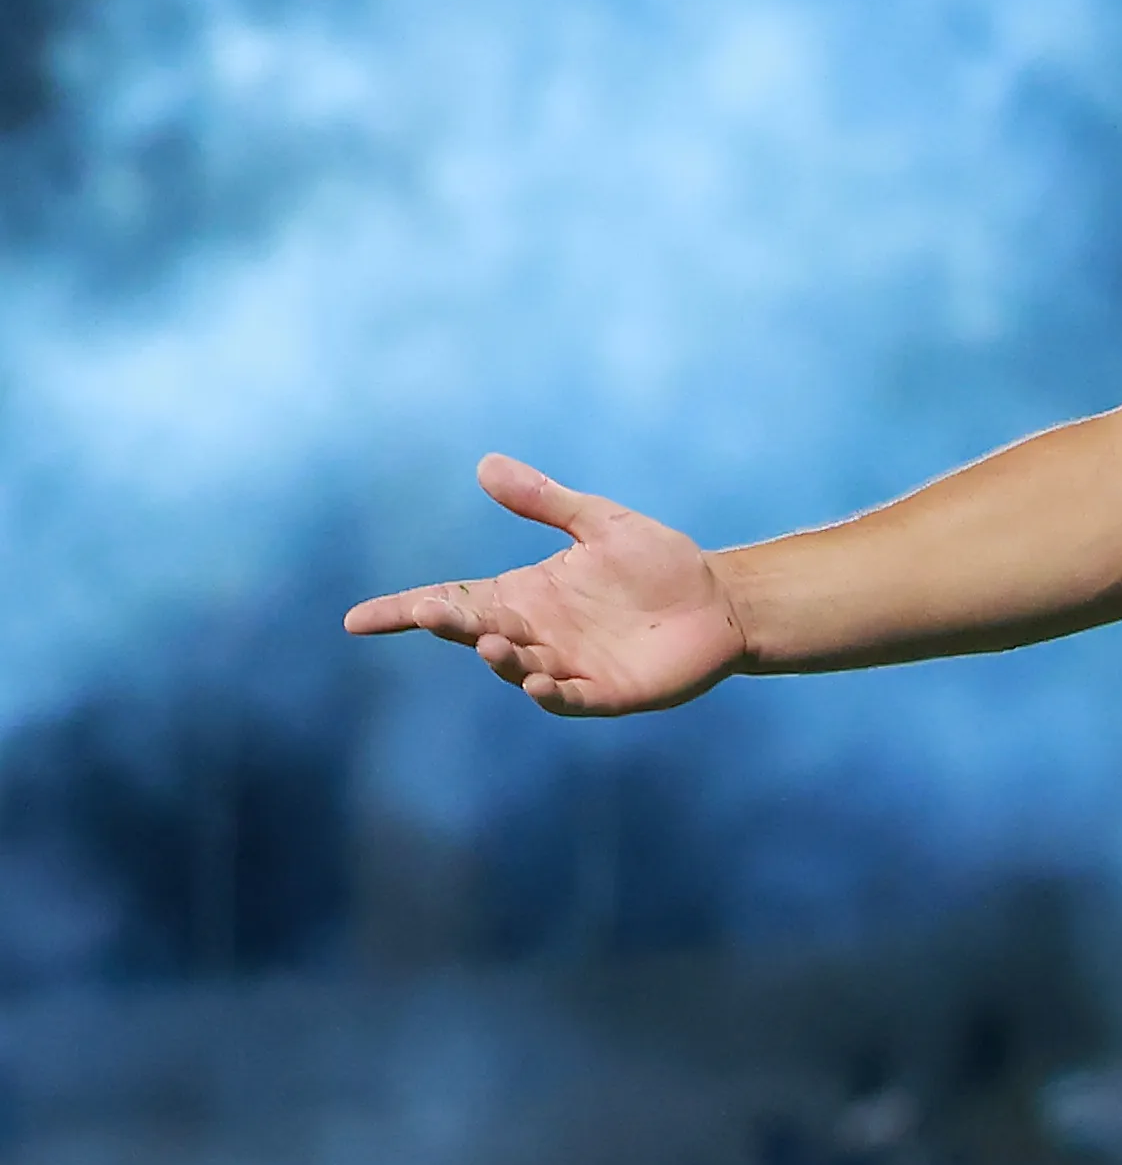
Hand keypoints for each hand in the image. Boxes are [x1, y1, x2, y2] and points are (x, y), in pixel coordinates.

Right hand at [343, 455, 748, 715]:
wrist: (720, 600)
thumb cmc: (659, 563)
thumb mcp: (600, 523)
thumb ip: (545, 501)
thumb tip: (486, 465)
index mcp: (525, 596)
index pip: (454, 601)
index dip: (405, 611)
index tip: (357, 619)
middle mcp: (536, 634)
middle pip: (478, 632)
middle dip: (451, 626)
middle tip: (426, 612)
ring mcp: (568, 666)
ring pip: (517, 668)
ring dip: (500, 659)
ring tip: (489, 641)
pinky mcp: (607, 692)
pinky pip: (569, 699)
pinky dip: (550, 694)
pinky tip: (538, 682)